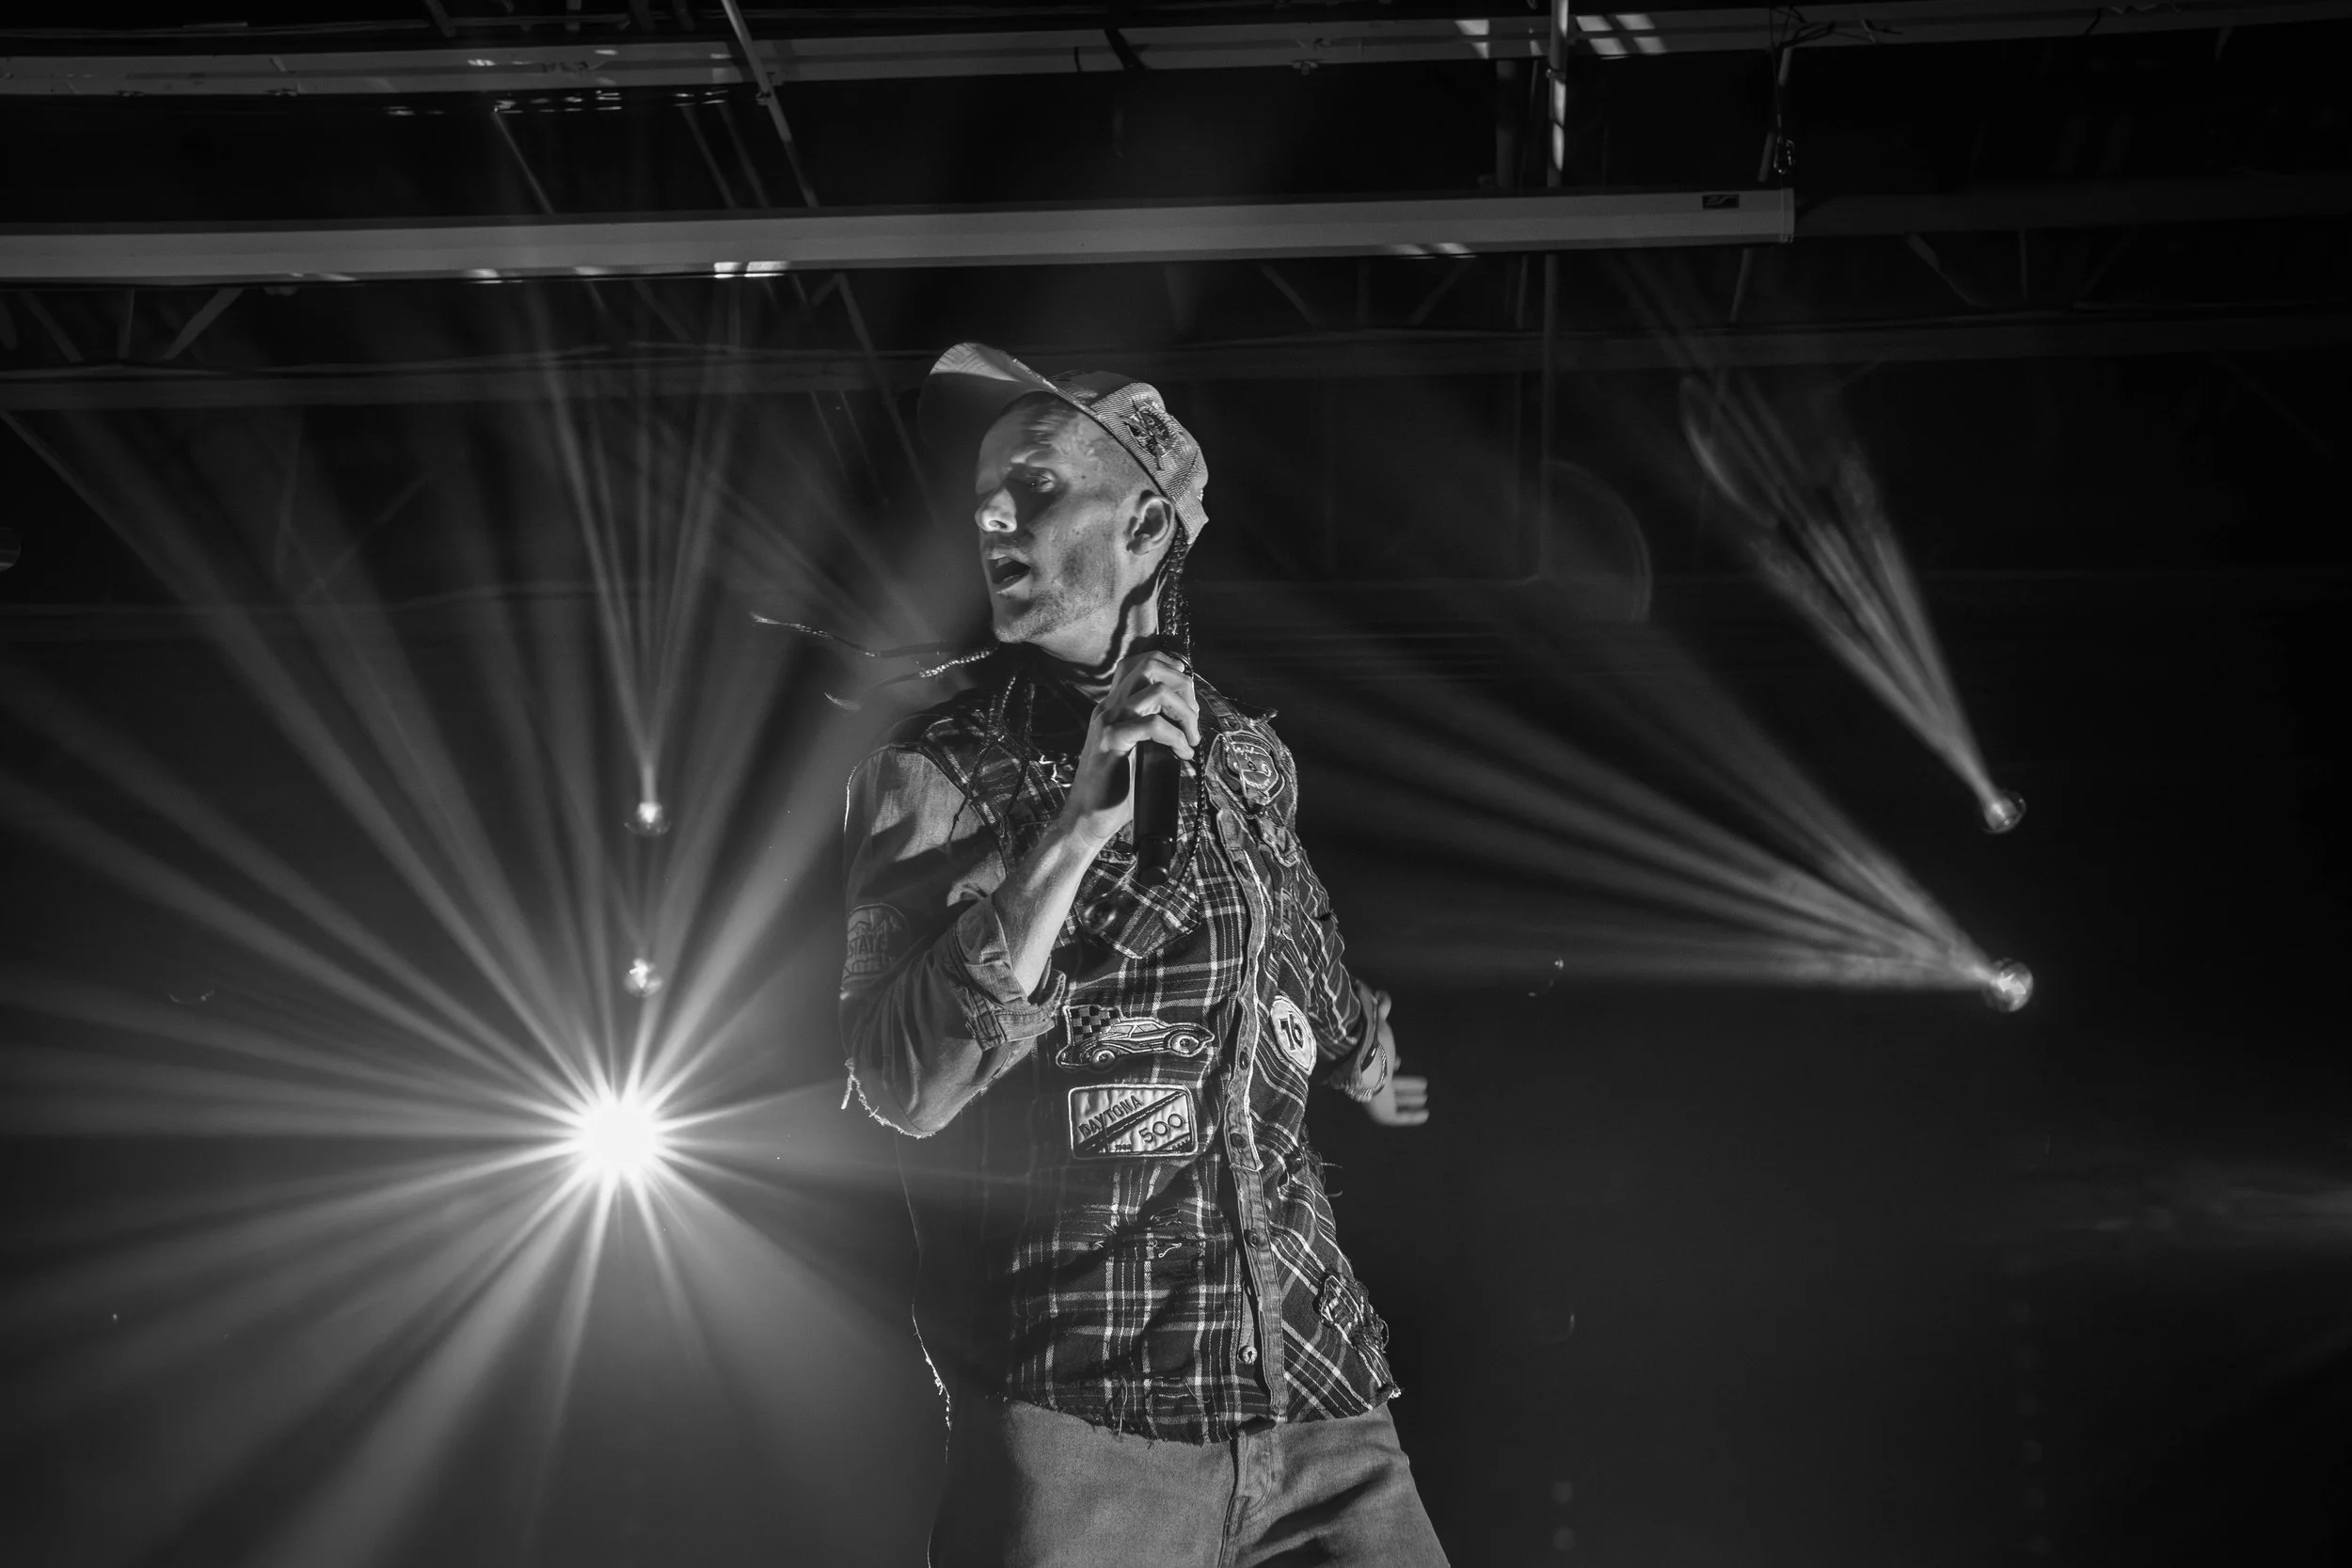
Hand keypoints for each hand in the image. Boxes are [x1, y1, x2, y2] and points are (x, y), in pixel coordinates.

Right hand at [1061, 646, 1198, 845]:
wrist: (1088, 817)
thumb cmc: (1115, 789)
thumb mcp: (1139, 750)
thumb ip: (1154, 731)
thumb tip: (1189, 724)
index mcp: (1115, 706)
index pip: (1140, 663)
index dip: (1171, 669)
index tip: (1188, 699)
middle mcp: (1109, 707)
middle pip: (1150, 665)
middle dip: (1183, 686)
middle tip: (1192, 719)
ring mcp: (1108, 722)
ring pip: (1156, 690)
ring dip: (1185, 713)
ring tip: (1190, 738)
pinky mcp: (1111, 742)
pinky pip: (1152, 725)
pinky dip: (1176, 738)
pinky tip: (1181, 754)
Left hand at [1357, 989, 1429, 1127]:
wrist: (1361, 1061)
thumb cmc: (1369, 1042)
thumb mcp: (1377, 1022)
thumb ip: (1379, 1009)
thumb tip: (1381, 992)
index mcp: (1367, 1062)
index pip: (1379, 1064)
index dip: (1390, 1063)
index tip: (1401, 1060)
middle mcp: (1370, 1082)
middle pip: (1389, 1085)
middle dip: (1404, 1085)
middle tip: (1423, 1085)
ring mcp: (1375, 1100)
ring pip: (1395, 1102)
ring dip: (1409, 1100)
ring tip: (1426, 1099)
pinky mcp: (1381, 1113)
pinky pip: (1399, 1117)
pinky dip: (1412, 1117)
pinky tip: (1425, 1115)